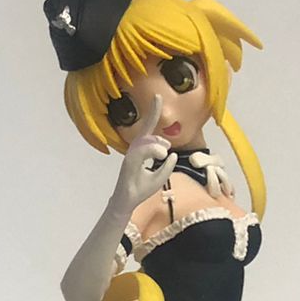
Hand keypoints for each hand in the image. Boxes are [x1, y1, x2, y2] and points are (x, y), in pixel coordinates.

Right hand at [109, 97, 176, 215]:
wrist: (127, 204)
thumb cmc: (140, 190)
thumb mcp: (160, 177)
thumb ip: (167, 166)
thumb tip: (172, 154)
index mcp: (141, 151)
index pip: (149, 129)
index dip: (153, 113)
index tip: (158, 96)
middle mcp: (135, 150)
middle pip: (145, 129)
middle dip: (152, 114)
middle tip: (159, 108)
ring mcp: (131, 156)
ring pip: (145, 141)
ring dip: (156, 144)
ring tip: (164, 153)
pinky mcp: (129, 164)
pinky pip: (141, 151)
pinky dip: (152, 150)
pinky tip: (162, 154)